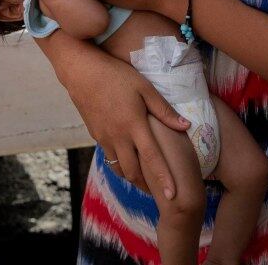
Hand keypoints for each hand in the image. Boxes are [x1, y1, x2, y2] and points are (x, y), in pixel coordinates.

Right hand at [59, 45, 190, 197]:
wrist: (81, 72)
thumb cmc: (116, 76)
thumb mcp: (144, 88)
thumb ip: (164, 110)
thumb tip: (185, 126)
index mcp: (134, 125)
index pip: (152, 158)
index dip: (163, 178)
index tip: (173, 196)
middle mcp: (118, 137)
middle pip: (133, 172)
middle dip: (147, 186)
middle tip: (160, 192)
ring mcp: (104, 138)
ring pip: (119, 168)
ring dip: (133, 177)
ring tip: (146, 180)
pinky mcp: (95, 136)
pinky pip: (110, 157)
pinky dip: (121, 164)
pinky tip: (129, 160)